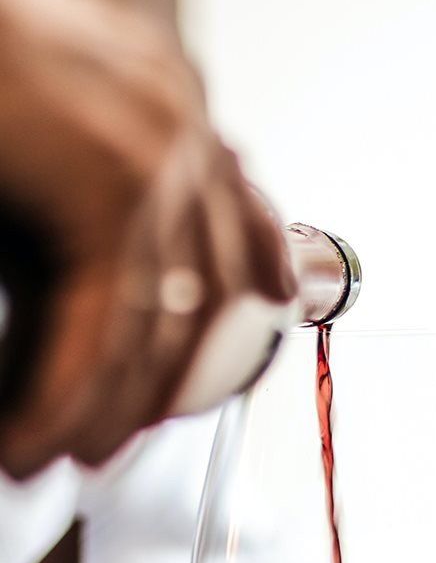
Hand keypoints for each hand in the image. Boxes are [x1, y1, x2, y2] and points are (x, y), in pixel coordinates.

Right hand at [0, 0, 293, 476]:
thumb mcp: (46, 140)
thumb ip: (95, 203)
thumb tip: (98, 286)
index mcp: (164, 101)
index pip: (237, 201)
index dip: (260, 255)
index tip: (275, 297)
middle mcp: (173, 125)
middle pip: (200, 289)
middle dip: (163, 381)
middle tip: (117, 441)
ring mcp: (151, 159)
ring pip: (152, 323)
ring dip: (105, 408)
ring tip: (71, 461)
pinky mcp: (110, 190)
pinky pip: (100, 325)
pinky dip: (61, 393)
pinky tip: (34, 442)